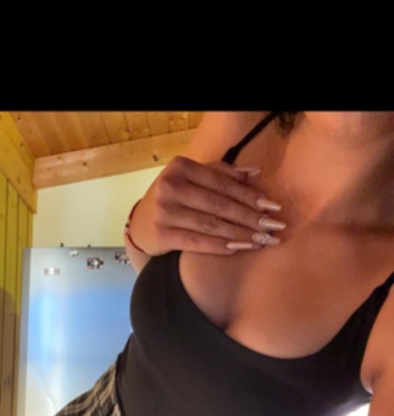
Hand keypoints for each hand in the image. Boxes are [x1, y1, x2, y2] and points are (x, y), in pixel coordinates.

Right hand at [125, 156, 284, 255]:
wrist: (141, 224)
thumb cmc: (174, 199)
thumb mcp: (192, 180)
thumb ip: (221, 174)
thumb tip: (255, 173)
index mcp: (181, 167)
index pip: (223, 183)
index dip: (250, 196)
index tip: (273, 207)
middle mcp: (170, 186)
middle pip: (219, 204)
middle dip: (250, 217)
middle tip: (274, 227)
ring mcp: (164, 211)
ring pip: (211, 224)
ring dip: (240, 234)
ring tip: (262, 240)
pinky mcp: (161, 234)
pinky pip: (196, 242)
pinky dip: (219, 245)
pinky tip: (238, 248)